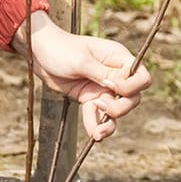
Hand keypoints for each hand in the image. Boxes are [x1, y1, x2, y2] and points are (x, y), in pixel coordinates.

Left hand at [14, 10, 150, 140]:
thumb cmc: (61, 49)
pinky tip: (92, 133)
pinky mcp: (90, 98)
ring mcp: (103, 88)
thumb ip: (101, 73)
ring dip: (110, 123)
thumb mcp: (81, 60)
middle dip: (121, 107)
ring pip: (118, 111)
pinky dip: (95, 125)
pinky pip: (98, 116)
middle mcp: (115, 74)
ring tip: (98, 133)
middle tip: (101, 105)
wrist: (39, 54)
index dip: (131, 87)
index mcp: (118, 58)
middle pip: (133, 98)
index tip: (111, 86)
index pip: (141, 77)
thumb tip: (117, 86)